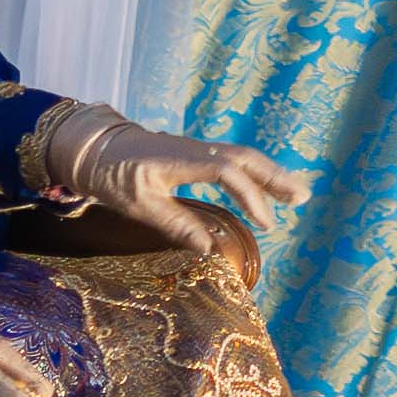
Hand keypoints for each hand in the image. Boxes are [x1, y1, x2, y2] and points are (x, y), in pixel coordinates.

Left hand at [30, 102, 307, 255]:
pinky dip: (252, 174)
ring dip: (268, 175)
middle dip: (276, 178)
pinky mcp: (193, 156)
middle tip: (304, 197)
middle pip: (246, 158)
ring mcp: (196, 150)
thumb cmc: (112, 175)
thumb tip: (209, 249)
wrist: (92, 146)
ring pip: (241, 157)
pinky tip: (261, 190)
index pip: (229, 171)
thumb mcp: (139, 204)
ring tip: (295, 195)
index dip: (250, 195)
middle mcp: (196, 150)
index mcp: (184, 159)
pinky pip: (231, 161)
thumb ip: (176, 224)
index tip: (265, 223)